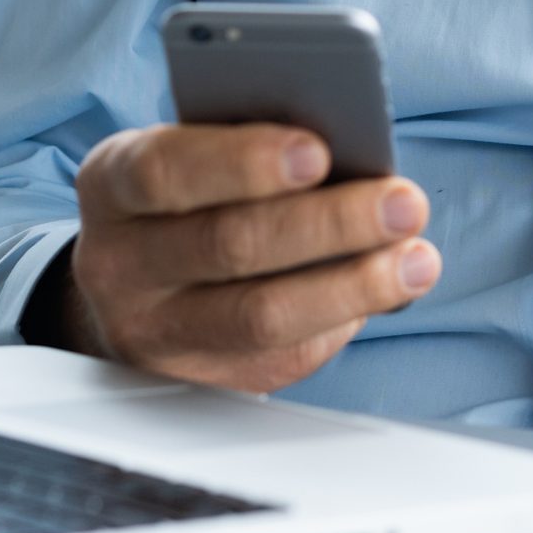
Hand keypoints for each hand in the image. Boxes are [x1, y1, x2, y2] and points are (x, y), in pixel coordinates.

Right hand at [56, 122, 440, 392]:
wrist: (136, 289)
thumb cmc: (192, 196)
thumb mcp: (196, 155)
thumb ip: (253, 150)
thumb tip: (356, 157)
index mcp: (114, 183)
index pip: (166, 170)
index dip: (244, 161)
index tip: (319, 150)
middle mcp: (120, 264)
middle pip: (228, 245)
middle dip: (328, 222)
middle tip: (402, 202)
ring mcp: (156, 334)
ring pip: (262, 316)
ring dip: (355, 283)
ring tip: (417, 259)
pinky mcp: (203, 381)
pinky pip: (284, 354)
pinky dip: (347, 316)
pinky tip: (392, 289)